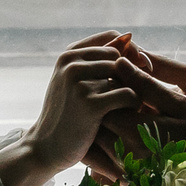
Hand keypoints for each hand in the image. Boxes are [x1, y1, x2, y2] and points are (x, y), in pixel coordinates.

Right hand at [6, 36, 139, 185]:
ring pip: (125, 77)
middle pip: (121, 59)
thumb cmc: (67, 114)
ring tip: (125, 109)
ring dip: (132, 93)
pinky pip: (128, 95)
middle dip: (130, 77)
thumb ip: (99, 60)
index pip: (114, 38)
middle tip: (128, 97)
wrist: (45, 149)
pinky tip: (128, 115)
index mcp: (68, 55)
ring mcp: (79, 83)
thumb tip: (129, 36)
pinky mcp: (90, 104)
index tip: (140, 69)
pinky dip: (133, 105)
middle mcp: (71, 64)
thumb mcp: (76, 82)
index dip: (131, 52)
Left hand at [84, 67, 185, 178]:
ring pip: (100, 139)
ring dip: (108, 124)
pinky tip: (135, 135)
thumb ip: (147, 85)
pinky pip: (109, 156)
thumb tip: (120, 62)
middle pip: (97, 122)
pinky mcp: (127, 178)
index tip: (124, 80)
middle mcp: (123, 153)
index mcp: (135, 131)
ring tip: (133, 115)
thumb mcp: (179, 104)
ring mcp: (124, 169)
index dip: (110, 87)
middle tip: (125, 95)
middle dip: (106, 105)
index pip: (104, 101)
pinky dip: (114, 142)